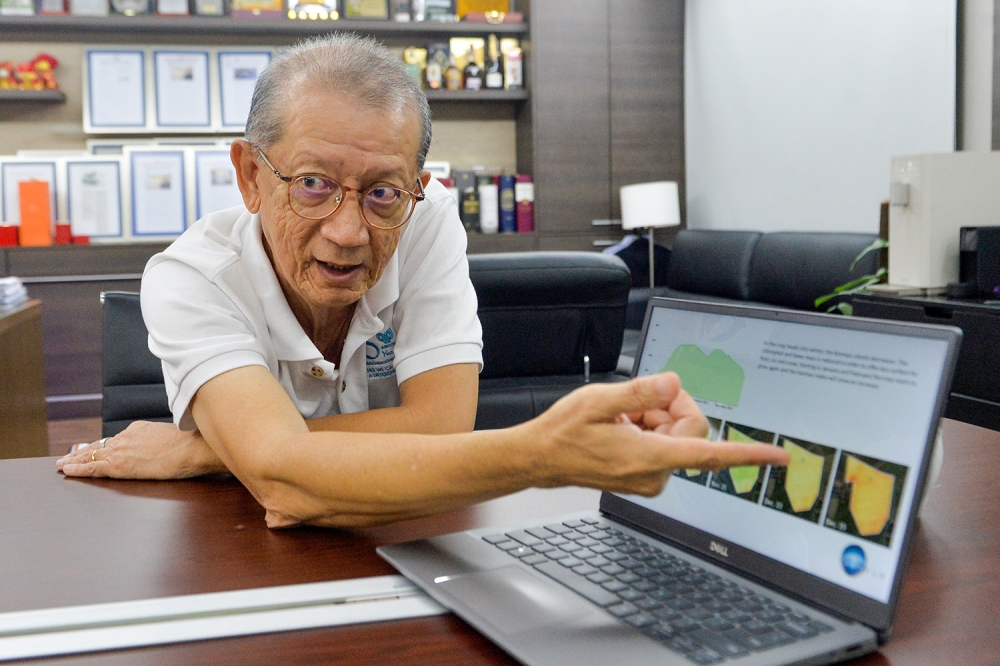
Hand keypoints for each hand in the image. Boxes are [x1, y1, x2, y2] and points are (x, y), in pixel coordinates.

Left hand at [56, 421, 226, 478]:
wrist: (192, 449)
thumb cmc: (190, 445)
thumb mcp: (172, 437)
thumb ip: (160, 440)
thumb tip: (162, 448)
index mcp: (139, 428)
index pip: (115, 439)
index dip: (101, 446)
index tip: (93, 449)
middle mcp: (127, 436)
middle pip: (99, 445)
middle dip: (81, 451)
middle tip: (67, 456)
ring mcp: (122, 450)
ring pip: (91, 455)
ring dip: (74, 459)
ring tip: (62, 464)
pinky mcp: (119, 465)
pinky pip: (92, 467)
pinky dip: (77, 468)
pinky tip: (67, 470)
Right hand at [524, 373, 789, 496]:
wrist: (542, 458)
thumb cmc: (565, 433)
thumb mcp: (599, 401)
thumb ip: (641, 392)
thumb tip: (674, 384)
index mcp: (649, 457)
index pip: (709, 454)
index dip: (748, 453)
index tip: (778, 456)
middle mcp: (655, 474)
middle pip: (691, 429)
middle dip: (668, 408)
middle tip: (633, 404)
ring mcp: (651, 478)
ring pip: (677, 434)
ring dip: (653, 418)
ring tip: (619, 418)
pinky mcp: (646, 476)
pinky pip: (664, 444)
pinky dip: (648, 428)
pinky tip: (621, 426)